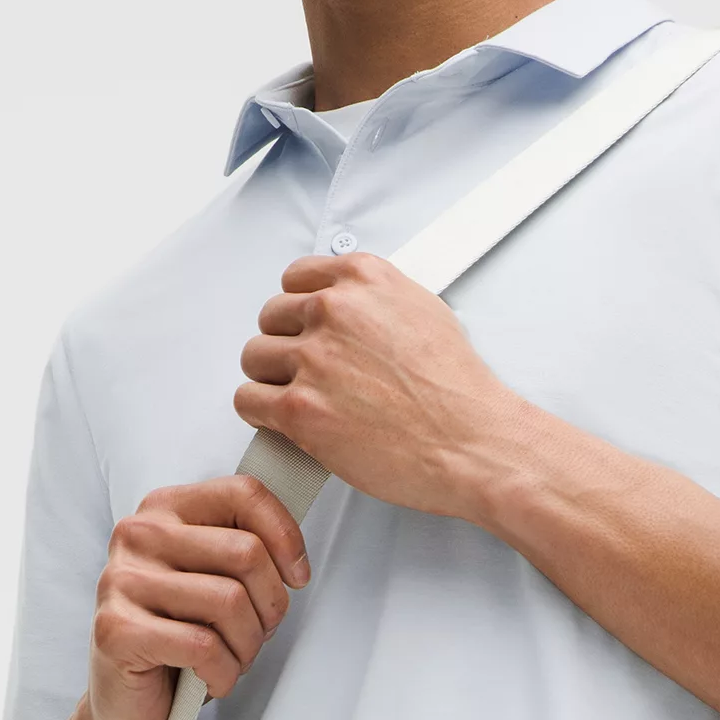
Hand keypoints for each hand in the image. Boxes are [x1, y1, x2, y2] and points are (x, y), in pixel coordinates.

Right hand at [62, 475, 308, 719]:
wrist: (126, 706)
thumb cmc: (181, 638)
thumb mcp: (216, 579)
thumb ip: (244, 548)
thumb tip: (293, 556)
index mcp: (164, 509)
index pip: (244, 493)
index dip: (287, 537)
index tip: (297, 578)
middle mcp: (137, 534)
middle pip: (246, 551)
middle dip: (271, 605)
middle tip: (259, 634)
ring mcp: (121, 581)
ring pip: (229, 601)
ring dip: (248, 645)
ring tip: (234, 660)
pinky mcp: (116, 630)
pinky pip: (203, 646)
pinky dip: (224, 672)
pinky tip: (213, 681)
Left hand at [235, 253, 524, 515]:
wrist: (471, 441)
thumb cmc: (458, 390)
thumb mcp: (425, 312)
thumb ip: (375, 300)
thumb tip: (348, 305)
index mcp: (364, 280)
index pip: (296, 277)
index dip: (300, 309)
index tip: (306, 328)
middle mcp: (334, 311)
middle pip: (271, 318)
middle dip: (287, 345)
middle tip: (312, 371)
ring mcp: (313, 359)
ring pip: (255, 358)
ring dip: (273, 379)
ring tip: (305, 398)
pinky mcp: (298, 408)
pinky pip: (248, 400)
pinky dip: (263, 412)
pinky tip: (290, 420)